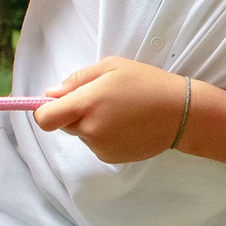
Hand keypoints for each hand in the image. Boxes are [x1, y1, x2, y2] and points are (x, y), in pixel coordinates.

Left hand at [37, 58, 192, 164]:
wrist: (181, 113)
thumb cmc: (147, 83)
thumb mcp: (111, 67)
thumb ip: (77, 80)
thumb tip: (50, 94)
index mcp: (87, 103)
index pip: (45, 119)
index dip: (44, 112)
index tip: (56, 104)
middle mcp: (90, 129)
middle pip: (63, 125)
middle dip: (74, 114)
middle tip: (101, 100)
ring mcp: (101, 147)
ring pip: (82, 135)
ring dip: (91, 124)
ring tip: (120, 112)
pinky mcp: (111, 158)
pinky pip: (96, 145)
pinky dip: (104, 136)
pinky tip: (126, 126)